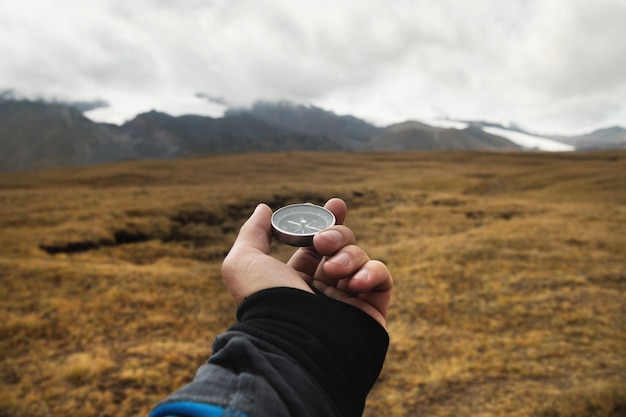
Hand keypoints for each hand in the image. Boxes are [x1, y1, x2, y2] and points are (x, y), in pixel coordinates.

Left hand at [221, 198, 392, 327]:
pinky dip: (372, 272)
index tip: (335, 204)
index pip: (317, 243)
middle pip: (342, 245)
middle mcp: (323, 288)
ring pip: (361, 257)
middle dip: (336, 234)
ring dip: (349, 256)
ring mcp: (348, 300)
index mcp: (295, 278)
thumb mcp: (244, 261)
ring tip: (333, 270)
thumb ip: (254, 232)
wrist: (291, 343)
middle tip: (323, 242)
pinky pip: (382, 278)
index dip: (327, 220)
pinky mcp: (371, 310)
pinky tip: (355, 281)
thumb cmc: (264, 301)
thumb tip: (264, 208)